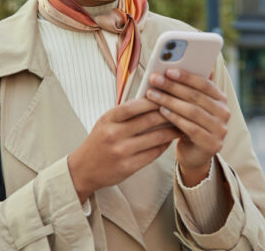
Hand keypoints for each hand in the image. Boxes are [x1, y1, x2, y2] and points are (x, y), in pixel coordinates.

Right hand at [67, 98, 181, 202]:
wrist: (83, 169)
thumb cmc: (98, 142)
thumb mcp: (106, 122)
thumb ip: (125, 113)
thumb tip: (151, 101)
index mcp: (108, 119)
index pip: (133, 106)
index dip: (152, 100)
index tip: (166, 95)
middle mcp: (114, 134)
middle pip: (148, 120)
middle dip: (168, 113)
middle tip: (181, 109)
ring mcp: (122, 151)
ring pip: (155, 138)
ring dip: (171, 131)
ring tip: (181, 125)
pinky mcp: (129, 167)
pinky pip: (153, 153)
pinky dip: (164, 145)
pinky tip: (169, 140)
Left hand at [145, 68, 229, 186]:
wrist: (194, 155)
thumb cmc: (189, 124)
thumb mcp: (190, 106)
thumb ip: (187, 89)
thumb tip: (171, 66)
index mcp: (221, 99)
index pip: (205, 83)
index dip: (186, 76)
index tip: (168, 70)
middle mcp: (224, 113)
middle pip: (196, 96)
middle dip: (173, 86)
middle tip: (154, 79)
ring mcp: (220, 130)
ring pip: (192, 111)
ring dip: (170, 101)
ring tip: (152, 94)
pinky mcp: (212, 144)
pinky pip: (191, 128)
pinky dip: (175, 118)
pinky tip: (161, 111)